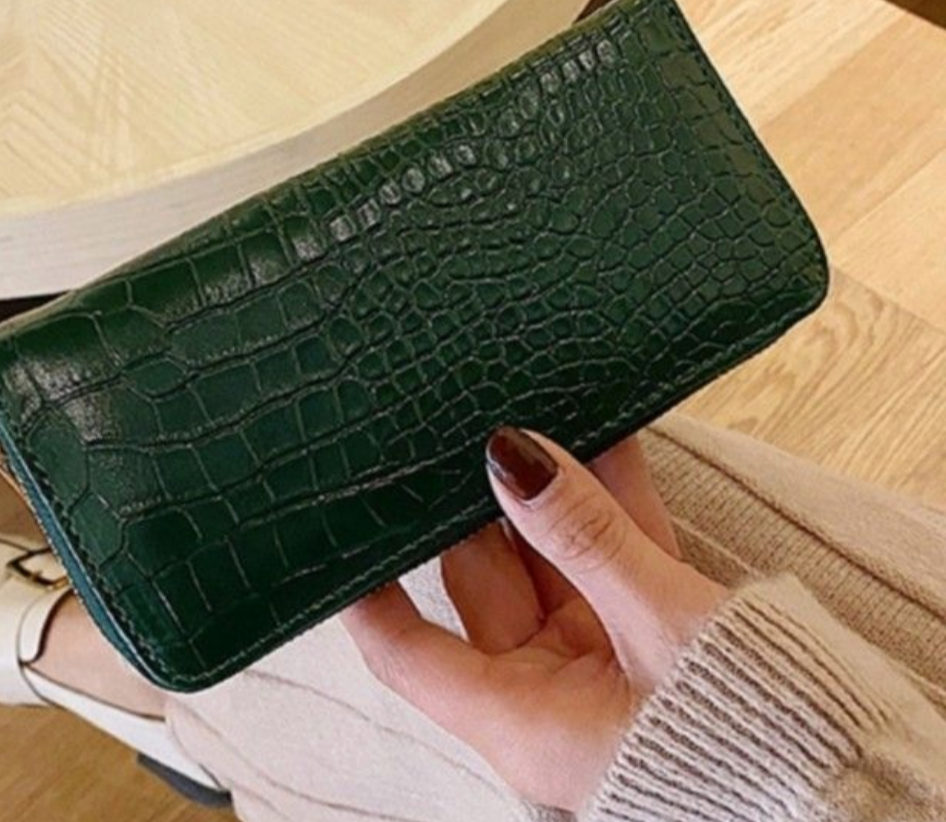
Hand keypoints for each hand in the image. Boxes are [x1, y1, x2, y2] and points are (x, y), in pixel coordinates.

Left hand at [340, 427, 727, 810]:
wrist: (852, 789)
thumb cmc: (751, 745)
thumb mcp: (664, 631)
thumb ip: (587, 537)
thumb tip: (513, 454)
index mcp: (521, 717)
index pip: (405, 650)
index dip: (364, 589)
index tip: (337, 524)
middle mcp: (548, 689)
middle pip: (485, 579)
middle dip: (474, 502)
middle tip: (453, 423)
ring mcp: (600, 657)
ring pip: (555, 555)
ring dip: (550, 487)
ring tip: (527, 405)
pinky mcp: (652, 634)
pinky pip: (618, 554)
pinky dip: (613, 498)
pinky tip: (603, 430)